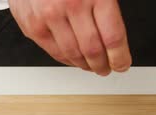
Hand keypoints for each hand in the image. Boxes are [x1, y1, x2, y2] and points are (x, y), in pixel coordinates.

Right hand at [8, 0, 131, 75]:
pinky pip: (54, 52)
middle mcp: (71, 5)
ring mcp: (49, 16)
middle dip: (103, 65)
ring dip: (86, 66)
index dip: (120, 57)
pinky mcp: (33, 25)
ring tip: (92, 66)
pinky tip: (75, 59)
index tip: (122, 64)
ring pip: (73, 55)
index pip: (113, 37)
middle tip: (108, 68)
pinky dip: (67, 60)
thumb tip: (118, 40)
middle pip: (93, 51)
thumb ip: (107, 7)